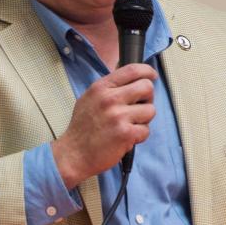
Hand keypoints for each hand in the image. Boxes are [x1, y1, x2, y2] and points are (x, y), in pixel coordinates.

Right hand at [51, 63, 156, 186]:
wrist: (74, 154)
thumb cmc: (83, 127)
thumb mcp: (89, 98)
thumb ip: (109, 87)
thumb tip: (131, 76)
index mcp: (101, 88)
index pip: (132, 70)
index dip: (147, 71)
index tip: (152, 76)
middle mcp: (110, 99)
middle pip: (146, 87)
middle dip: (148, 97)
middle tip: (139, 107)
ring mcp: (118, 116)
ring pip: (150, 110)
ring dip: (144, 119)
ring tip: (129, 125)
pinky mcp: (125, 134)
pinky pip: (146, 130)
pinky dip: (140, 135)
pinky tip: (126, 138)